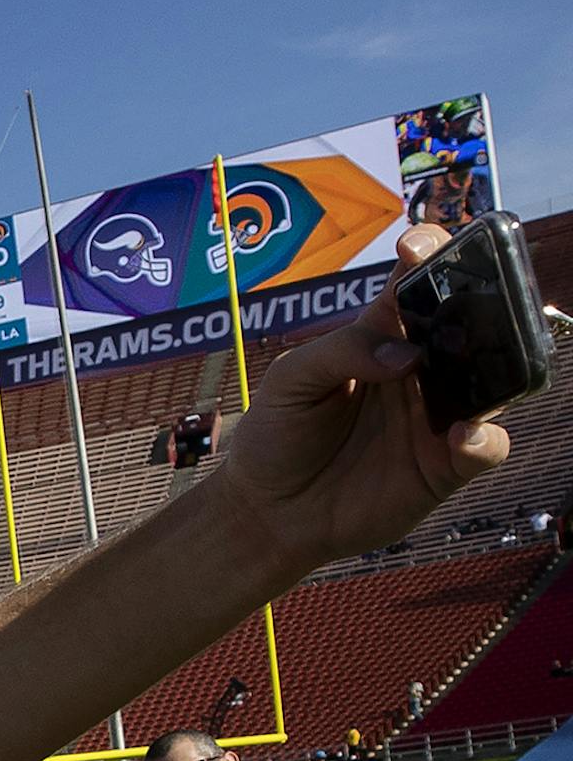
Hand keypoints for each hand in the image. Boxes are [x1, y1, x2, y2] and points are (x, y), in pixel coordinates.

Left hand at [210, 224, 510, 585]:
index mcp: (382, 337)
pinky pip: (485, 447)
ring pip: (490, 381)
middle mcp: (420, 371)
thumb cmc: (275, 437)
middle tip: (468, 311)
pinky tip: (460, 436)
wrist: (268, 512)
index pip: (418, 283)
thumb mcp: (290, 381)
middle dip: (481, 309)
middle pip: (469, 325)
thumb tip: (406, 356)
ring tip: (468, 373)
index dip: (429, 255)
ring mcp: (435, 417)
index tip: (418, 247)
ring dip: (492, 370)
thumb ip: (341, 352)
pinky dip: (484, 439)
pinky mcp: (441, 466)